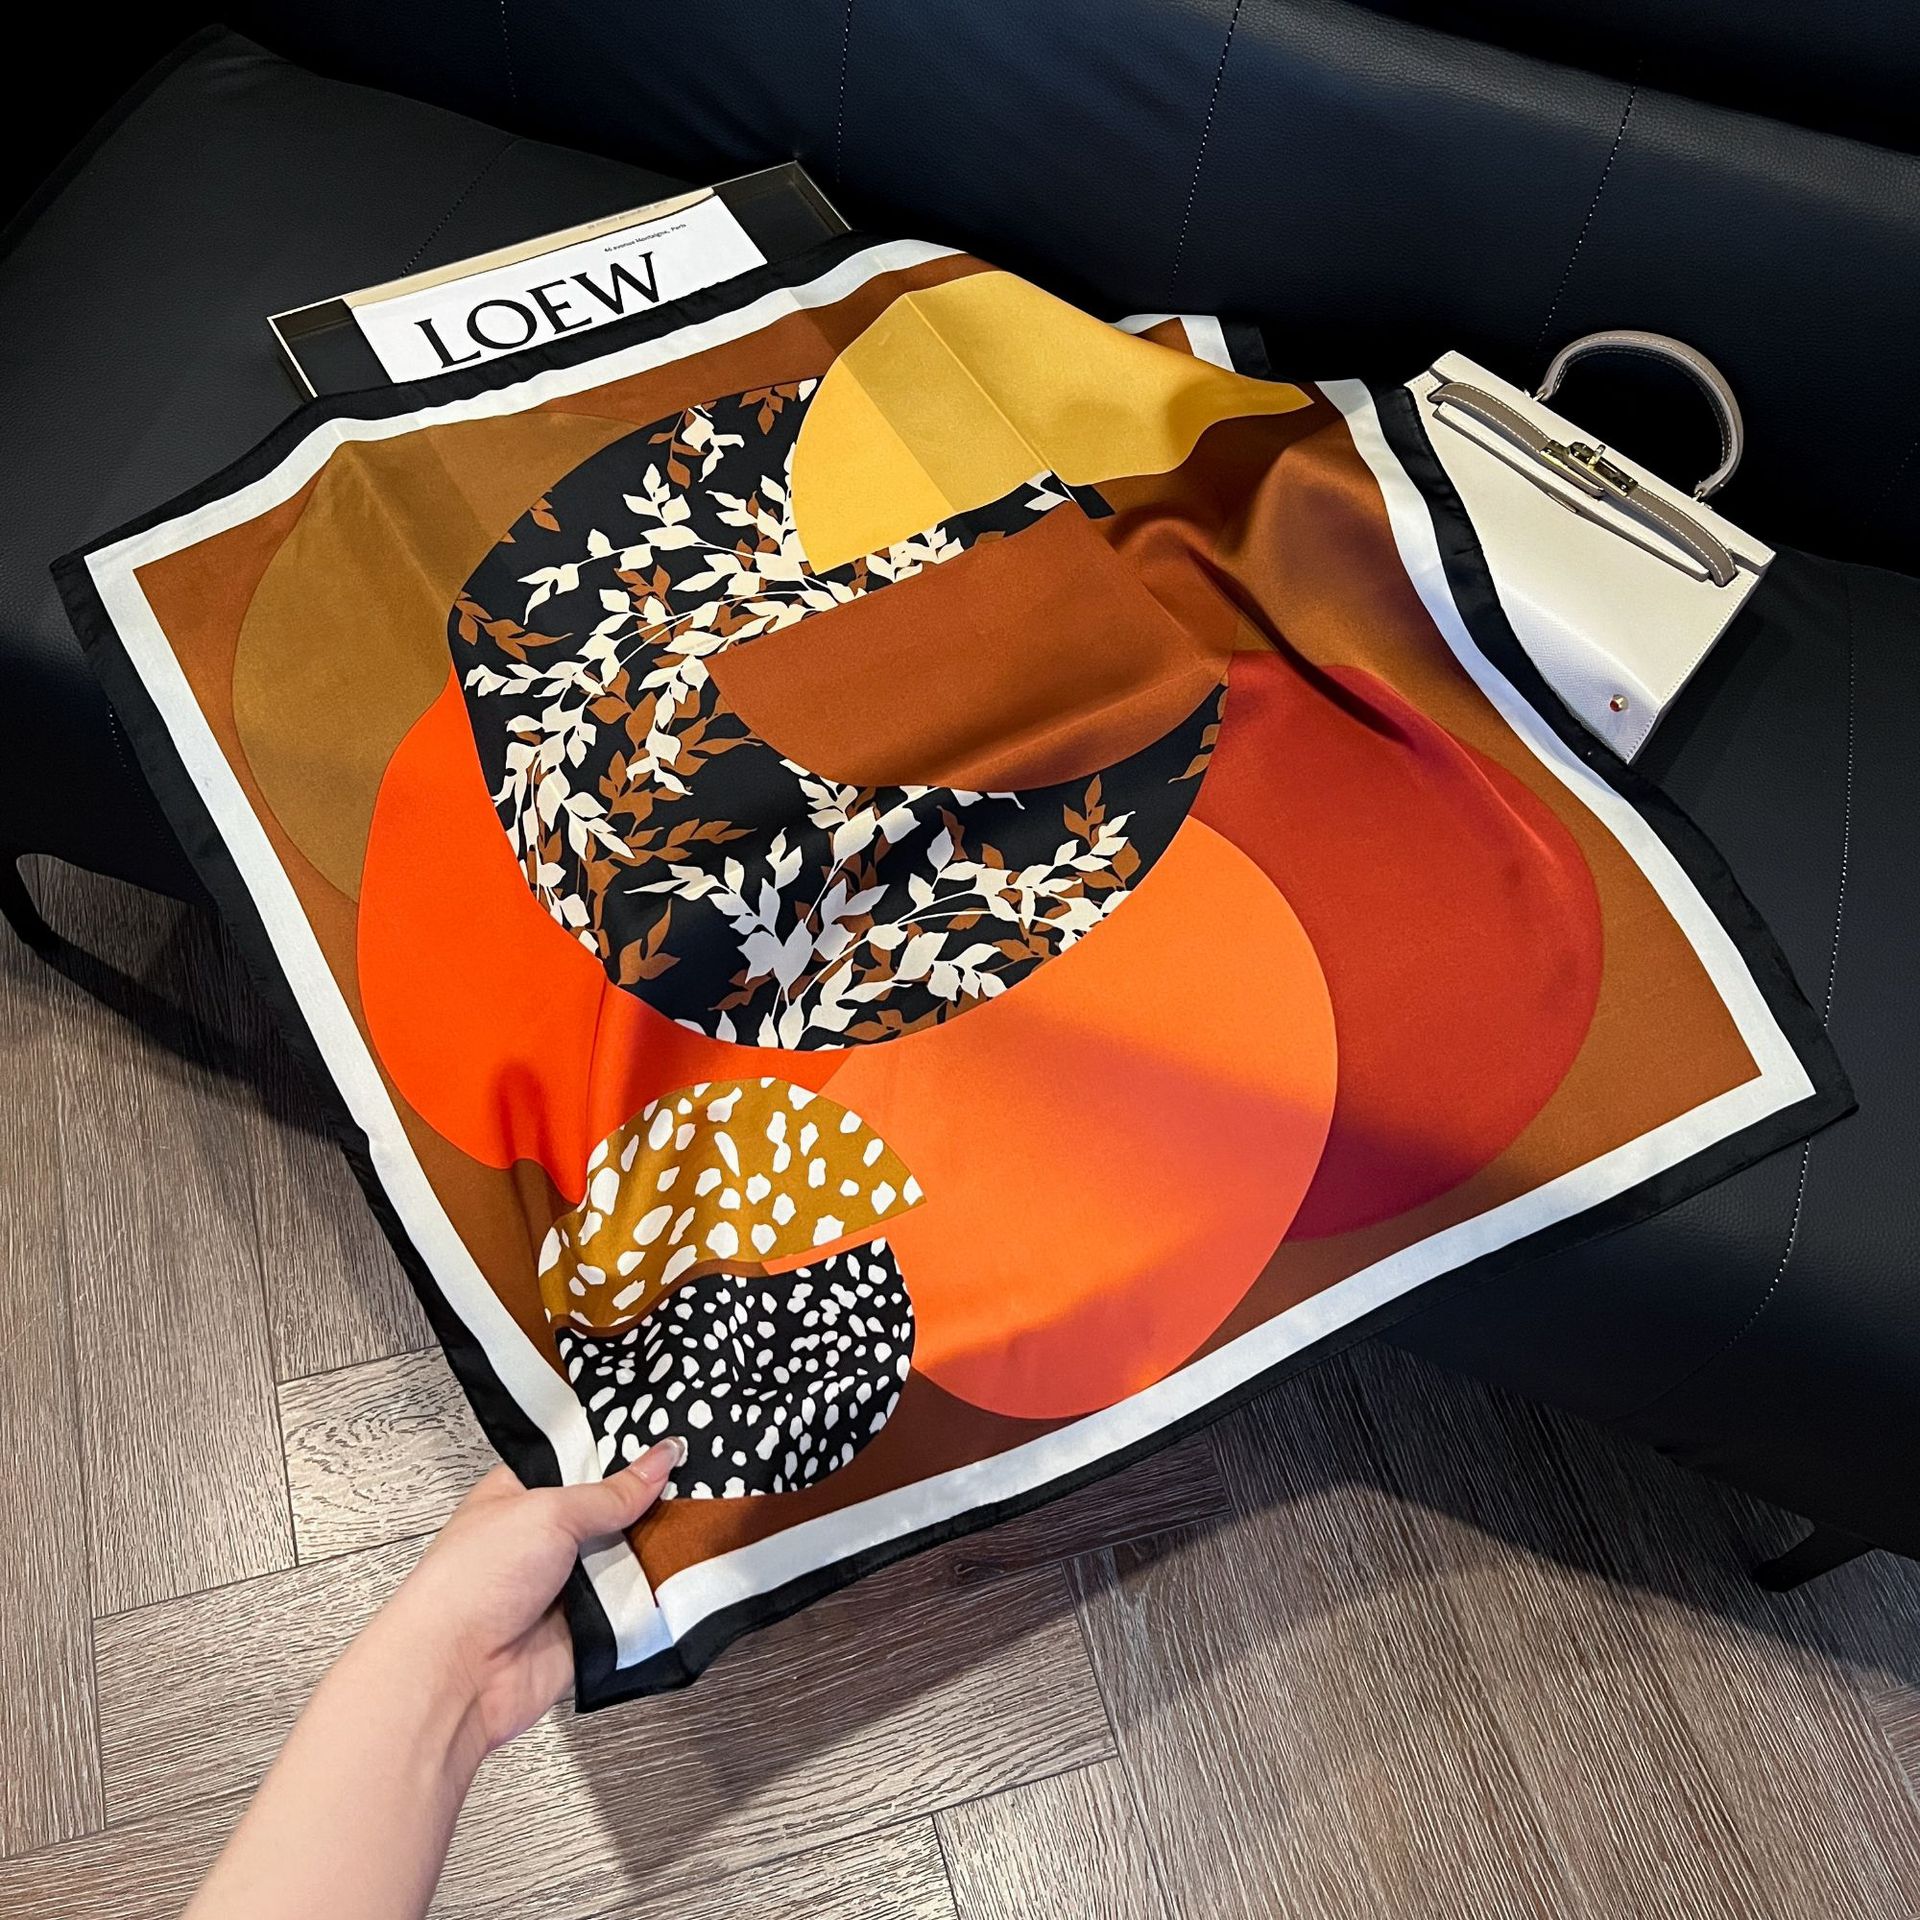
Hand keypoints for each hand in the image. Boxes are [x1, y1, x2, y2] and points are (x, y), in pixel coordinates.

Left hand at [358, 1438, 682, 1772]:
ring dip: (658, 1550)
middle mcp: (547, 1538)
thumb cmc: (468, 1586)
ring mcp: (570, 1585)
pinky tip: (684, 1574)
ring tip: (699, 1525)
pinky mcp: (590, 1628)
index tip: (672, 1442)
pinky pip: (636, 1605)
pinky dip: (656, 1595)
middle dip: (651, 1503)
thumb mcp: (547, 1513)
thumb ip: (610, 1491)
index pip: (586, 1461)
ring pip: (633, 1557)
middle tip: (697, 1483)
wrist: (456, 1676)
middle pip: (618, 1510)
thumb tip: (658, 1460)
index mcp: (524, 1494)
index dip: (627, 1452)